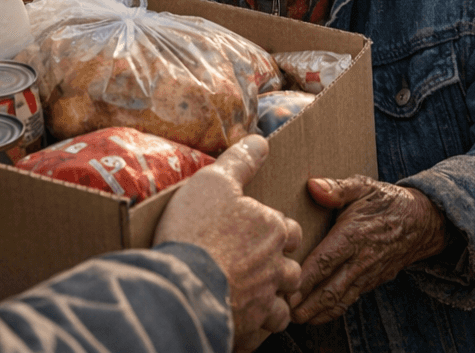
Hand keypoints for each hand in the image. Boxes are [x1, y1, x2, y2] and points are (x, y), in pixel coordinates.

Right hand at [155, 136, 302, 350]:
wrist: (183, 282)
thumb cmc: (198, 228)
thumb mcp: (215, 181)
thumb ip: (240, 161)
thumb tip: (261, 140)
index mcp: (272, 231)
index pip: (289, 230)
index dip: (277, 232)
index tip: (260, 233)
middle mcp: (275, 267)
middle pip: (291, 270)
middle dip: (280, 270)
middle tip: (259, 268)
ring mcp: (263, 302)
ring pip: (282, 307)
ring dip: (272, 303)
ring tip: (254, 299)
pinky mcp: (248, 330)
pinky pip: (260, 333)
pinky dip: (254, 328)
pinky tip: (240, 322)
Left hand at [290, 177, 446, 324]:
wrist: (422, 222)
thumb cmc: (386, 201)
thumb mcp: (363, 187)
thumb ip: (337, 188)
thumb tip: (313, 186)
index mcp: (354, 234)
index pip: (326, 261)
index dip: (305, 278)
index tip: (287, 289)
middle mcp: (361, 259)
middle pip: (330, 289)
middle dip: (306, 304)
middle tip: (283, 312)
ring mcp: (367, 274)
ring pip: (339, 300)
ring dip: (317, 312)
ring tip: (294, 318)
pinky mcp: (371, 282)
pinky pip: (350, 300)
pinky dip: (332, 311)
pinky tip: (314, 315)